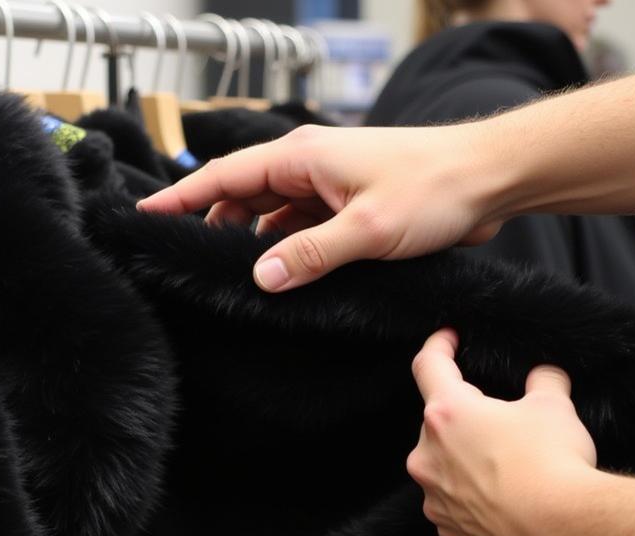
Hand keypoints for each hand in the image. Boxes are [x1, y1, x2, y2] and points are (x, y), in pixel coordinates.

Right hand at [137, 123, 504, 291]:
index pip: (224, 177)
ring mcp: (326, 186)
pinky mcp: (345, 207)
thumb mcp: (366, 230)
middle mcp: (307, 166)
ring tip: (229, 279)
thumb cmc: (434, 188)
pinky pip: (299, 229)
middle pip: (241, 198)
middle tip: (185, 264)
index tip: (145, 216)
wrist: (489, 178)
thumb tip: (258, 278)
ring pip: (269, 217)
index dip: (182, 198)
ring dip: (252, 245)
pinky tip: (279, 278)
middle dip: (212, 228)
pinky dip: (284, 251)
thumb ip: (308, 255)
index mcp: (302, 157)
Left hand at [406, 329, 597, 535]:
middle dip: (468, 424)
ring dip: (472, 469)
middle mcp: (427, 459)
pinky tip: (512, 510)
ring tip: (515, 475)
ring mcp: (436, 504)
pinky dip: (482, 509)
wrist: (563, 534)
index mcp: (446, 415)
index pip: (429, 366)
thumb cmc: (553, 464)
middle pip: (439, 428)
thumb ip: (543, 384)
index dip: (438, 347)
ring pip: (447, 475)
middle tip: (507, 428)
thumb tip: (543, 378)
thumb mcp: (554, 408)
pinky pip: (463, 516)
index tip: (447, 340)